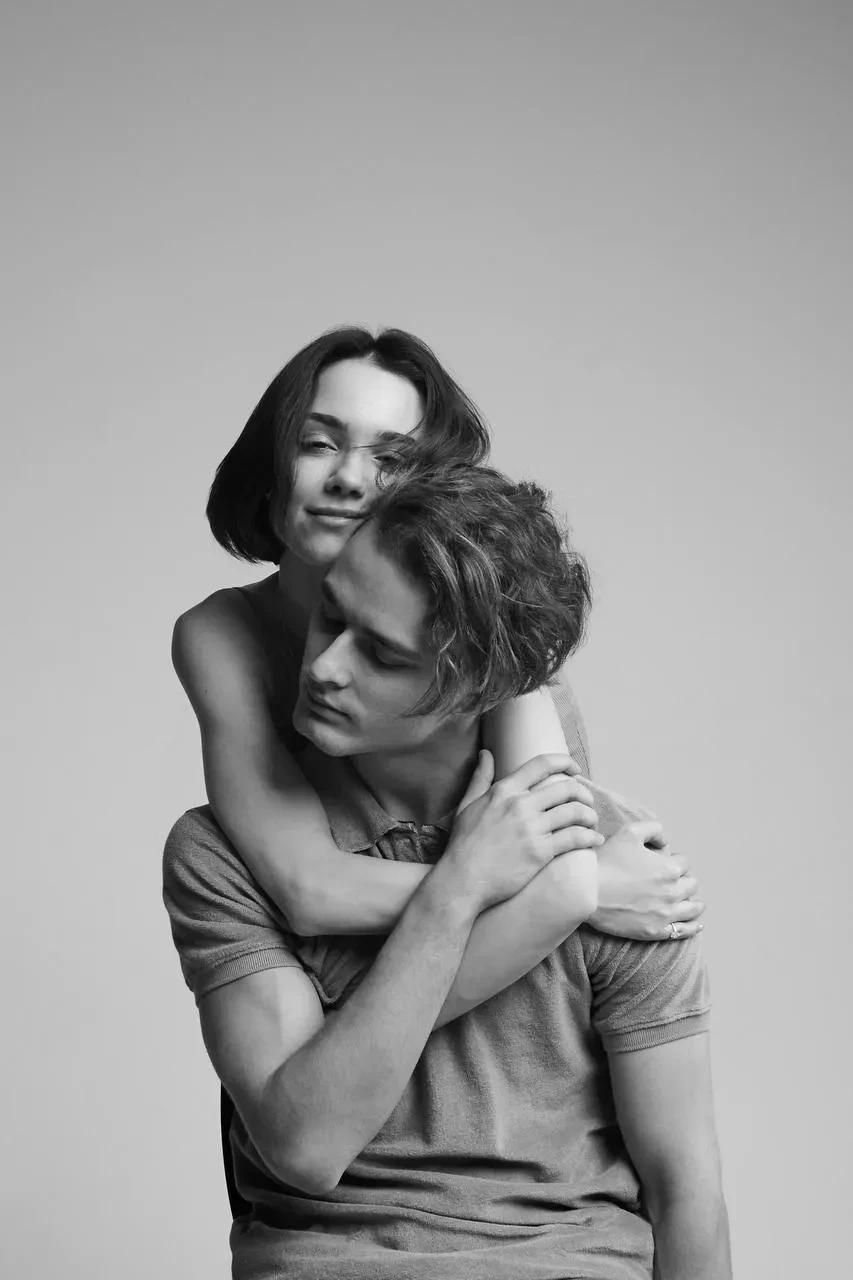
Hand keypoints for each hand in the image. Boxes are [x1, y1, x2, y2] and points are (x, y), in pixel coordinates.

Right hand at [447, 751, 602, 912]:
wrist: (463, 879)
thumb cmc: (463, 844)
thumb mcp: (467, 804)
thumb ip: (480, 777)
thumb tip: (486, 754)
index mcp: (505, 790)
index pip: (542, 764)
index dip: (565, 762)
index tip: (575, 768)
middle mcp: (521, 805)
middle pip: (566, 788)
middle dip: (583, 793)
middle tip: (586, 801)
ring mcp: (532, 829)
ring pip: (575, 812)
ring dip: (590, 816)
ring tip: (591, 821)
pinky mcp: (541, 852)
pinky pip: (574, 838)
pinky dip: (590, 838)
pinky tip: (594, 840)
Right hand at [588, 821, 704, 941]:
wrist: (587, 891)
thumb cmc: (607, 861)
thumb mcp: (629, 832)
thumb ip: (653, 829)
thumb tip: (666, 841)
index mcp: (668, 867)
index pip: (684, 862)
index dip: (673, 861)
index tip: (663, 863)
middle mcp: (672, 891)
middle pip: (691, 884)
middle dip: (683, 880)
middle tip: (669, 881)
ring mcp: (665, 913)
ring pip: (693, 908)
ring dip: (693, 902)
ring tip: (690, 902)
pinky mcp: (656, 931)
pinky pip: (684, 931)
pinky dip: (693, 927)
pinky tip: (696, 925)